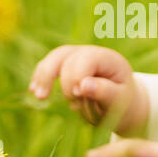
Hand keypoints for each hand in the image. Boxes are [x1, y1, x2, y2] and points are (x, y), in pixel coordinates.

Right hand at [29, 45, 147, 134]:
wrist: (122, 103)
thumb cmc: (123, 103)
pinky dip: (40, 77)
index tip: (79, 96)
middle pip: (67, 57)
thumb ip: (104, 92)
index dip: (77, 76)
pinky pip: (48, 66)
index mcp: (108, 58)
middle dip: (65, 80)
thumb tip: (83, 85)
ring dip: (44, 76)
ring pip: (54, 58)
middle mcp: (91, 52)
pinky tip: (33, 90)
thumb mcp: (120, 101)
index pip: (86, 59)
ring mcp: (77, 57)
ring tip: (39, 96)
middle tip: (71, 103)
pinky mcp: (66, 65)